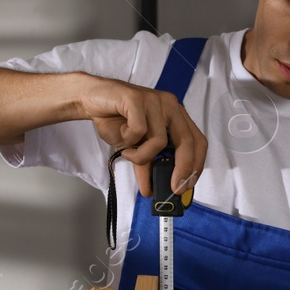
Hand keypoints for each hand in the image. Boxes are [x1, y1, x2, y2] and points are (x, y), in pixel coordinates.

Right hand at [76, 75, 206, 197]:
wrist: (91, 99)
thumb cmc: (116, 121)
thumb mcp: (135, 148)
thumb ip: (146, 165)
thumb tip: (151, 192)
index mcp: (175, 116)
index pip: (198, 141)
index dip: (196, 165)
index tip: (187, 186)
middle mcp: (170, 106)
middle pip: (187, 141)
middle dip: (182, 168)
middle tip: (172, 188)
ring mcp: (155, 100)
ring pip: (159, 140)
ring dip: (141, 155)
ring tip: (128, 152)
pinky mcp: (137, 98)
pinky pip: (139, 130)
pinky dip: (128, 140)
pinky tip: (121, 135)